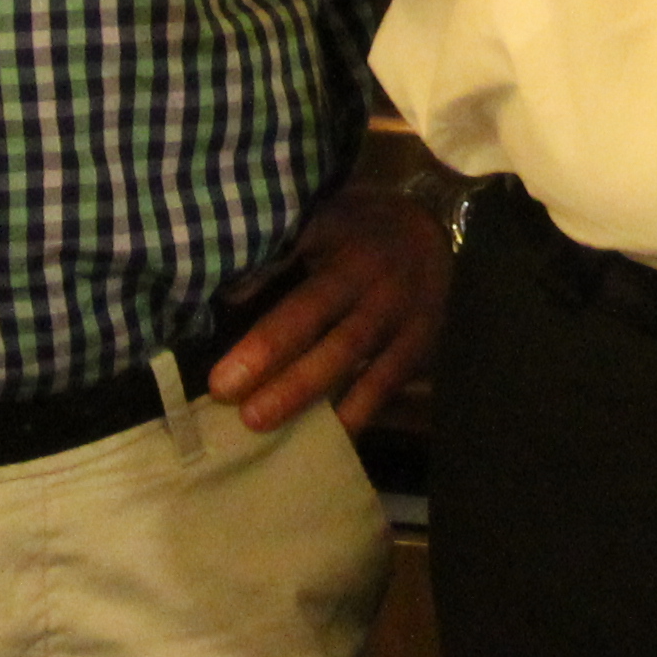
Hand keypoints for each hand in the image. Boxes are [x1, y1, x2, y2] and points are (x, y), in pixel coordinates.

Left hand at [207, 184, 449, 430]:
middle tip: (222, 387)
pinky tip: (321, 436)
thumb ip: (281, 252)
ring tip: (256, 419)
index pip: (291, 251)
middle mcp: (366, 271)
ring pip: (344, 351)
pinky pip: (382, 383)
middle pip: (313, 310)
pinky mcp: (417, 344)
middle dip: (268, 349)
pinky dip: (353, 412)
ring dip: (300, 388)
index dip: (256, 277)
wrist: (438, 237)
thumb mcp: (323, 220)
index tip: (219, 306)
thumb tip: (226, 295)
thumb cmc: (360, 233)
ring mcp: (396, 310)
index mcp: (336, 233)